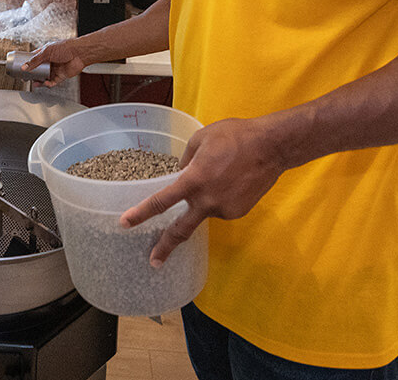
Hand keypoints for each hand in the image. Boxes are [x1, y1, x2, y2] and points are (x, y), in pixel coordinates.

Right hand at [22, 39, 86, 86]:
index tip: (21, 68)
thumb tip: (24, 67)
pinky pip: (53, 82)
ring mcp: (56, 69)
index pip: (34, 59)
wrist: (79, 53)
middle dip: (33, 75)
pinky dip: (49, 84)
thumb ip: (35, 61)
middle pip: (39, 70)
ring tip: (35, 83)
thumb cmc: (65, 48)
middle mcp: (50, 61)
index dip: (28, 63)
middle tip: (26, 78)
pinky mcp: (61, 76)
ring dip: (40, 81)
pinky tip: (45, 84)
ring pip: (45, 77)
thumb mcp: (46, 52)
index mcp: (46, 53)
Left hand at [119, 116, 290, 266]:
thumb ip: (186, 161)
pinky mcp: (239, 213)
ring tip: (224, 173)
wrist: (272, 147)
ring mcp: (224, 209)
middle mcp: (207, 200)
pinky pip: (221, 207)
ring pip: (206, 209)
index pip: (161, 202)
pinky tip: (234, 181)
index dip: (141, 213)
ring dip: (207, 198)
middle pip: (181, 230)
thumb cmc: (234, 136)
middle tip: (154, 261)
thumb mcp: (201, 139)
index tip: (125, 224)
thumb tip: (181, 174)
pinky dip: (221, 197)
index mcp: (194, 180)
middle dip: (165, 247)